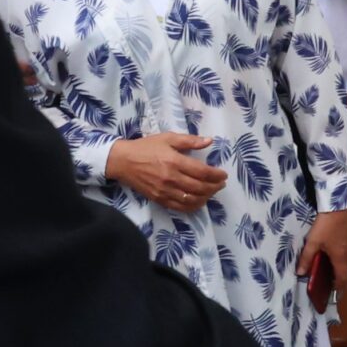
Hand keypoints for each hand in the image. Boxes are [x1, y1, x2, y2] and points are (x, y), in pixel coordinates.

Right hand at [107, 132, 226, 210]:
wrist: (123, 161)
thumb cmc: (146, 147)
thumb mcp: (168, 138)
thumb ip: (189, 141)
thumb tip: (209, 141)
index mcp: (174, 161)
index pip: (202, 172)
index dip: (216, 175)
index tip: (223, 175)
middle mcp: (171, 178)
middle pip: (200, 187)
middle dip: (215, 187)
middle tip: (221, 183)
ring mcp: (165, 191)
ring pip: (192, 199)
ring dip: (206, 197)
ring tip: (212, 191)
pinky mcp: (159, 199)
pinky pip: (180, 207)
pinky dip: (193, 206)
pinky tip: (199, 201)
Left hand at [297, 207, 346, 302]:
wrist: (338, 205)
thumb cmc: (325, 225)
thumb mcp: (313, 242)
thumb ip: (306, 258)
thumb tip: (300, 273)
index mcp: (340, 257)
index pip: (342, 277)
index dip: (338, 286)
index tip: (333, 290)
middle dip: (340, 276)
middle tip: (330, 279)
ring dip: (342, 265)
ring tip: (332, 265)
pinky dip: (344, 255)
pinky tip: (336, 249)